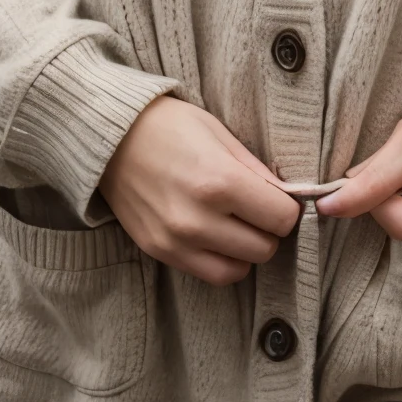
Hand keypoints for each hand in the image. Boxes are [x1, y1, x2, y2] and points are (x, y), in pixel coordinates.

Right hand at [99, 95, 299, 285]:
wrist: (112, 137)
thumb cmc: (171, 127)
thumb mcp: (220, 134)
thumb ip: (257, 171)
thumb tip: (289, 197)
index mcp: (220, 182)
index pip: (282, 219)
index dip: (288, 209)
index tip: (279, 198)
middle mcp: (198, 219)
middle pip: (265, 248)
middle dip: (269, 230)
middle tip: (259, 210)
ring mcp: (176, 241)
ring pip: (239, 270)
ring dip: (246, 251)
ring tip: (238, 225)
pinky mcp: (159, 252)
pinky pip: (209, 274)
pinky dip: (222, 261)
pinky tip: (217, 236)